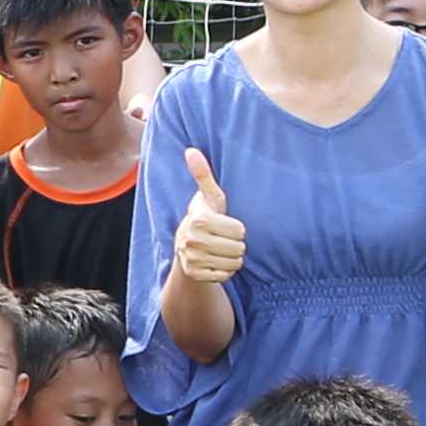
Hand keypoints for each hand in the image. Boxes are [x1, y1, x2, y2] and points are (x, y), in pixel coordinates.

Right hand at [165, 149, 245, 296]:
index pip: (240, 230)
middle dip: (236, 244)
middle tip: (223, 239)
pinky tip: (216, 262)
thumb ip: (202, 174)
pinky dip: (225, 270)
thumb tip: (191, 150)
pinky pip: (226, 275)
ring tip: (220, 250)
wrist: (184, 248)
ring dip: (232, 258)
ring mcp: (192, 259)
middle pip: (239, 248)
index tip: (224, 225)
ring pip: (234, 263)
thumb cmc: (204, 218)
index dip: (237, 228)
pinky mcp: (195, 274)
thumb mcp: (208, 197)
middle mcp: (192, 240)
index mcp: (198, 220)